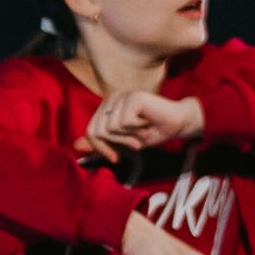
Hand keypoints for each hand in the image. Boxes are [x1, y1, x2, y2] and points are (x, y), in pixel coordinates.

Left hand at [77, 89, 204, 164]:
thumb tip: (75, 145)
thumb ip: (101, 143)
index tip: (115, 158)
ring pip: (110, 128)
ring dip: (129, 137)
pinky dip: (137, 130)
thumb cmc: (153, 132)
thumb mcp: (122, 142)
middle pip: (97, 131)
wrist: (179, 124)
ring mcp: (121, 96)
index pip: (90, 131)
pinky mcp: (132, 97)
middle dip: (116, 144)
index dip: (99, 148)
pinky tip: (148, 123)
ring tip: (143, 132)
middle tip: (136, 145)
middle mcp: (111, 98)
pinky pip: (123, 123)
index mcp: (106, 107)